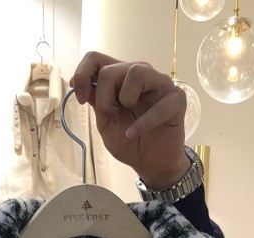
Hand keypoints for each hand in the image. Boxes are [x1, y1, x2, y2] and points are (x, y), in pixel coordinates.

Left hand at [72, 54, 191, 190]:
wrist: (150, 163)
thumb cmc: (130, 142)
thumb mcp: (105, 121)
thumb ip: (96, 100)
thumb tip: (77, 80)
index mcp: (121, 78)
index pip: (96, 58)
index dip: (83, 74)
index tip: (80, 98)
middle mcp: (140, 74)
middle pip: (110, 69)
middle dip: (103, 97)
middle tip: (111, 116)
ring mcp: (160, 84)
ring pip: (136, 71)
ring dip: (125, 98)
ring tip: (128, 120)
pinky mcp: (176, 99)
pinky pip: (158, 103)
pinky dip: (143, 123)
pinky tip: (133, 134)